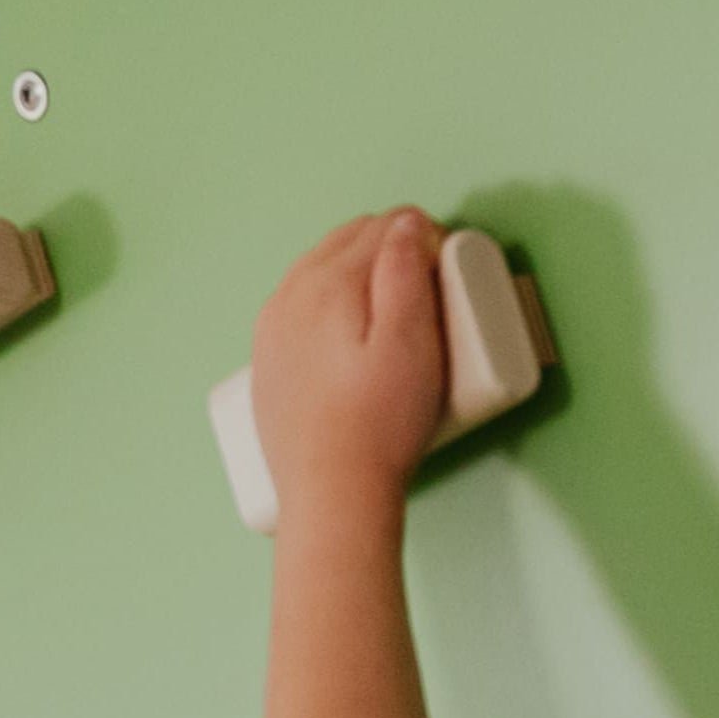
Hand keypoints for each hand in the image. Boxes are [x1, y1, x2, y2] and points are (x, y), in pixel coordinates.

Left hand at [251, 208, 447, 529]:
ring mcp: (272, 329)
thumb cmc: (380, 424)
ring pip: (320, 271)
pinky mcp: (268, 361)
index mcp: (327, 282)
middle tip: (431, 290)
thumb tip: (404, 222)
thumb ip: (406, 271)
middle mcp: (289, 295)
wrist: (331, 495)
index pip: (384, 227)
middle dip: (391, 250)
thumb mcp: (411, 341)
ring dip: (359, 274)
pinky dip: (331, 304)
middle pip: (348, 242)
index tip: (450, 269)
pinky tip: (353, 337)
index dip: (426, 237)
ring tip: (397, 313)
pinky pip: (301, 308)